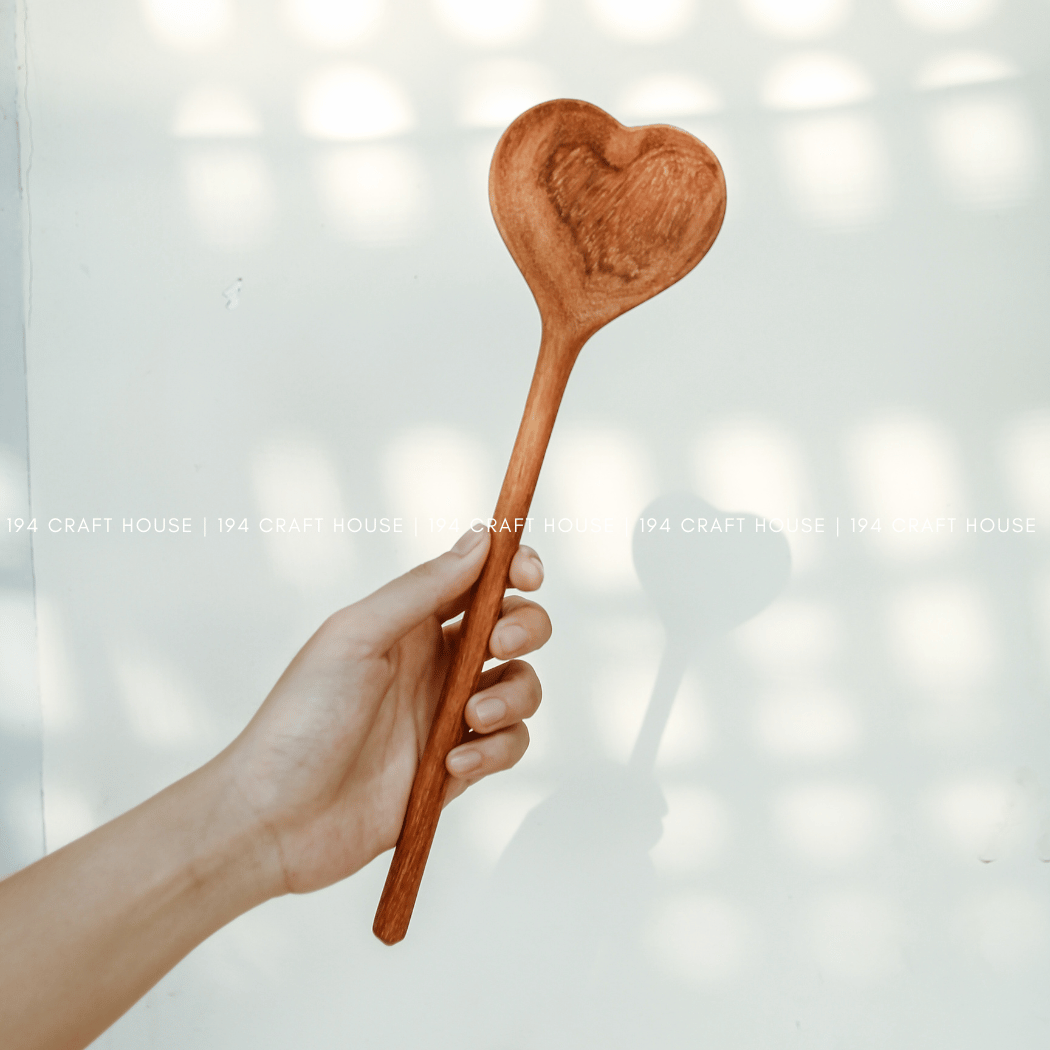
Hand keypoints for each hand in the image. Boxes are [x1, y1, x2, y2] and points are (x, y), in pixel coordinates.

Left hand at [224, 530, 550, 895]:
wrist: (276, 819)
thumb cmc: (300, 720)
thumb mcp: (357, 636)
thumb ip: (423, 589)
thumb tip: (480, 539)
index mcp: (409, 624)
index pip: (478, 581)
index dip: (514, 569)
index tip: (529, 576)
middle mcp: (436, 663)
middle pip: (514, 627)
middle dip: (525, 629)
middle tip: (499, 645)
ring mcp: (449, 715)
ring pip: (521, 685)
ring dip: (513, 694)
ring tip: (470, 718)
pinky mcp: (458, 767)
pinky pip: (509, 744)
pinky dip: (495, 749)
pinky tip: (452, 763)